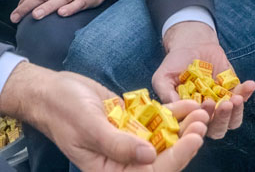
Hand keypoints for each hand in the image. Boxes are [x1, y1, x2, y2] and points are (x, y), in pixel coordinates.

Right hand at [1, 63, 207, 171]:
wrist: (52, 90)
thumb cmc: (63, 111)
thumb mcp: (89, 127)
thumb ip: (118, 144)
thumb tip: (149, 157)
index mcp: (110, 171)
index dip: (175, 158)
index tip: (193, 139)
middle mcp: (123, 161)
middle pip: (162, 158)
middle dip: (185, 142)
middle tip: (203, 122)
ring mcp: (130, 141)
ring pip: (164, 139)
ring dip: (184, 127)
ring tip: (202, 111)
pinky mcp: (133, 123)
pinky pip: (157, 122)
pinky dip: (173, 114)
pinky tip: (189, 105)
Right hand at [154, 21, 254, 139]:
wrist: (191, 44)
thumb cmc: (174, 64)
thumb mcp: (163, 77)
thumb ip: (165, 92)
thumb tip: (174, 106)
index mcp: (188, 117)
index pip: (195, 128)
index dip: (200, 122)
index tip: (203, 107)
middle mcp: (205, 115)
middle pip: (217, 130)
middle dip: (221, 119)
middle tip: (222, 105)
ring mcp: (221, 105)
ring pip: (233, 120)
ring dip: (236, 112)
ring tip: (235, 98)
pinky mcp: (233, 91)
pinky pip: (243, 97)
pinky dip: (247, 93)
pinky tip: (249, 84)